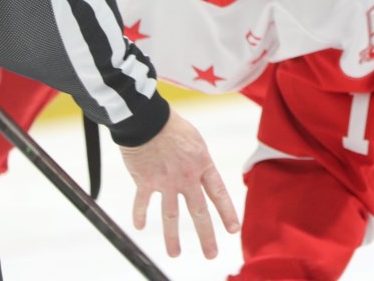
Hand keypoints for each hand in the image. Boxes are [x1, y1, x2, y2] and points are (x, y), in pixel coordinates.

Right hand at [119, 110, 239, 257]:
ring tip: (175, 254)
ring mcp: (165, 182)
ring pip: (170, 216)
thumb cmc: (172, 125)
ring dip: (172, 237)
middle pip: (198, 212)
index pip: (218, 194)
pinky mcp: (145, 181)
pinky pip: (142, 203)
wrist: (147, 119)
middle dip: (206, 236)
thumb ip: (198, 161)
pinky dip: (139, 215)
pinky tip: (139, 227)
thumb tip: (198, 174)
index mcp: (202, 165)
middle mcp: (186, 178)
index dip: (227, 212)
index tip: (233, 230)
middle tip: (211, 255)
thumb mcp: (195, 141)